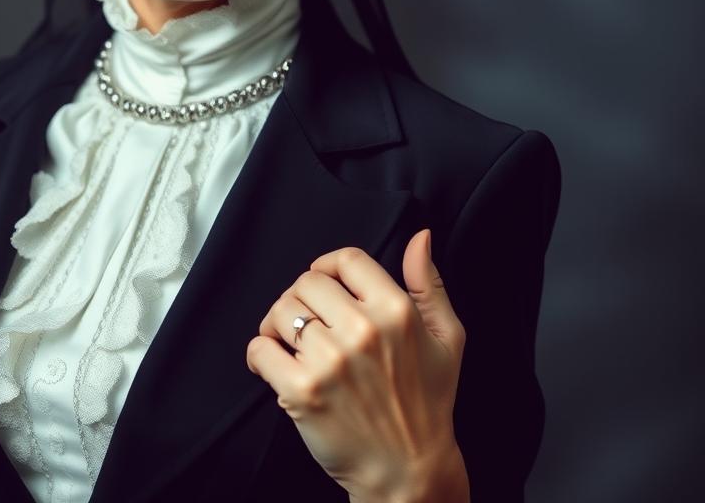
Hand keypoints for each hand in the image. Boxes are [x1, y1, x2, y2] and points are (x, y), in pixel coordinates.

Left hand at [246, 230, 468, 501]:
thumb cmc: (428, 402)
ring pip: (281, 311)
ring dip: (278, 324)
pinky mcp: (302, 392)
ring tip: (290, 342)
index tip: (324, 283)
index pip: (345, 259)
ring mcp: (330, 362)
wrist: (410, 470)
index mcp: (396, 311)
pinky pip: (260, 349)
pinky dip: (260, 354)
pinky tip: (274, 365)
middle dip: (302, 297)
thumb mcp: (447, 337)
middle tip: (308, 321)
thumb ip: (428, 283)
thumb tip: (420, 236)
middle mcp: (363, 331)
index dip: (328, 267)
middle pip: (307, 282)